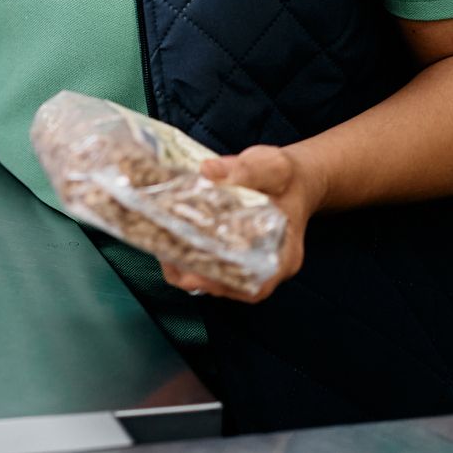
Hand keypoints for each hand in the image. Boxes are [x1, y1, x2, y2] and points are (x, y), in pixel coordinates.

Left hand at [159, 144, 329, 303]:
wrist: (290, 179)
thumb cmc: (285, 177)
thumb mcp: (271, 167)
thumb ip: (245, 170)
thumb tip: (207, 171)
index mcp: (285, 255)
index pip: (255, 285)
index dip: (223, 284)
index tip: (194, 274)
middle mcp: (267, 269)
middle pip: (229, 286)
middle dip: (195, 275)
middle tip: (166, 254)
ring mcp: (250, 266)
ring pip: (216, 279)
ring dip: (188, 268)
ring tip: (162, 248)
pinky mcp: (234, 256)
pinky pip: (211, 265)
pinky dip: (190, 258)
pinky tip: (169, 243)